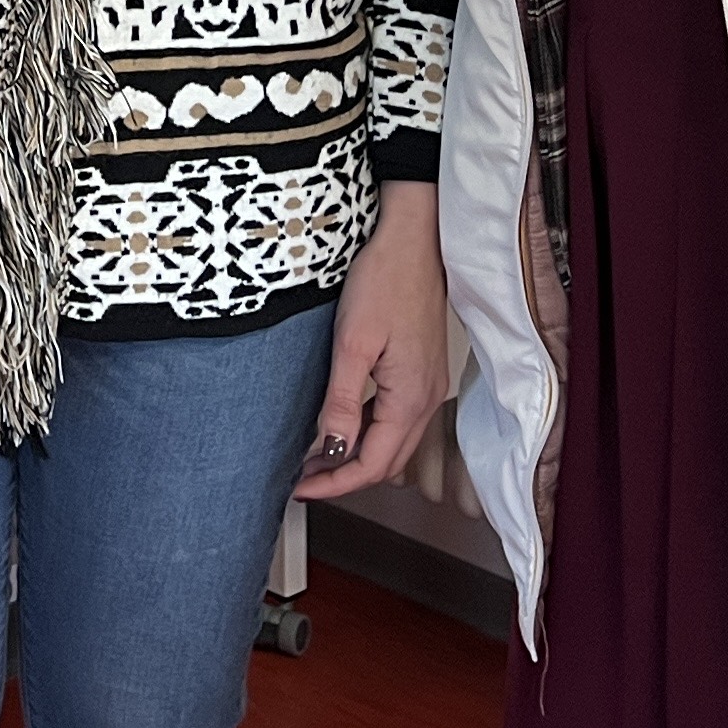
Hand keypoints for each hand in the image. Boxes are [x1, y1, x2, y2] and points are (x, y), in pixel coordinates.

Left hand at [294, 180, 449, 501]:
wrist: (415, 238)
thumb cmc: (385, 280)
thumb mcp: (353, 343)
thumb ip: (344, 401)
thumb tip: (333, 449)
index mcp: (410, 399)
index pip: (371, 465)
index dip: (334, 484)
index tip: (298, 489)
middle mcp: (426, 399)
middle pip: (386, 463)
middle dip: (344, 477)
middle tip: (301, 478)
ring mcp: (428, 386)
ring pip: (393, 444)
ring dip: (357, 457)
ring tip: (315, 457)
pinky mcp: (423, 371)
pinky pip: (398, 420)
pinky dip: (370, 434)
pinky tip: (344, 424)